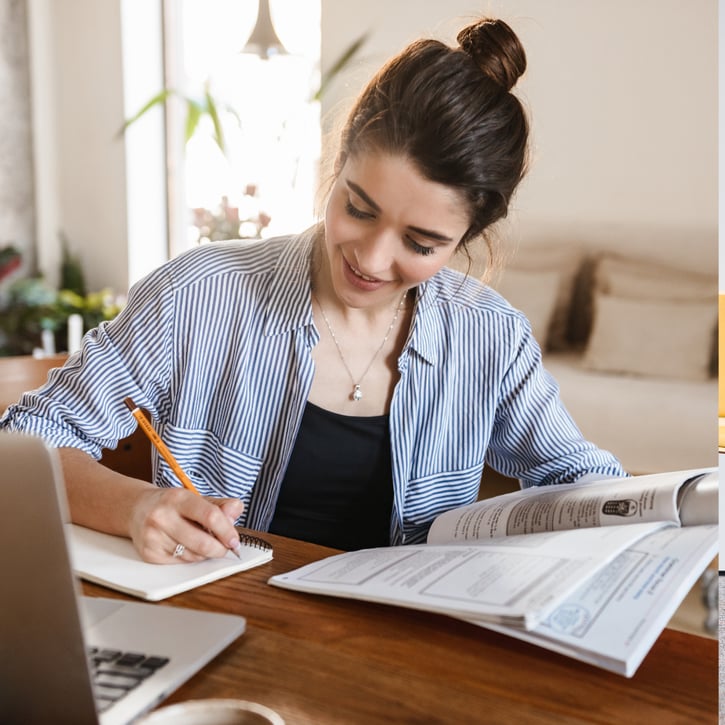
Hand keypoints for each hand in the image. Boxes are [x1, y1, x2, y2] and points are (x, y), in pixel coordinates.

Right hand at [128, 487, 244, 562]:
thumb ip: (220, 505)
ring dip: (205, 553)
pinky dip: (190, 557)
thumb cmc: (172, 504)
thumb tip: (236, 511)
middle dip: (219, 549)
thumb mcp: (196, 498)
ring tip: (202, 541)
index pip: (209, 516)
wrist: (136, 509)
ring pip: (193, 556)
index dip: (227, 531)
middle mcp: (162, 517)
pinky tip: (186, 546)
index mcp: (178, 498)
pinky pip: (181, 562)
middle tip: (226, 547)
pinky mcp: (149, 554)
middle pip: (202, 542)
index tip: (235, 540)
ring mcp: (153, 537)